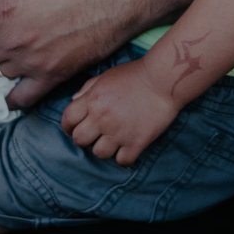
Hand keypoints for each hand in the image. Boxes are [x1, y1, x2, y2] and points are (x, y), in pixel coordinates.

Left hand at [60, 59, 181, 165]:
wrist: (165, 78)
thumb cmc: (137, 73)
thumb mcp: (108, 75)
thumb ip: (88, 88)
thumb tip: (73, 101)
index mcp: (93, 100)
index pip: (68, 119)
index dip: (69, 125)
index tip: (76, 127)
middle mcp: (102, 118)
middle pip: (79, 140)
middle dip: (85, 138)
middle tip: (96, 134)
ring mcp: (119, 132)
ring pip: (99, 153)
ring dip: (105, 147)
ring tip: (115, 139)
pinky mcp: (137, 142)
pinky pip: (122, 160)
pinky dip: (125, 155)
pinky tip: (130, 146)